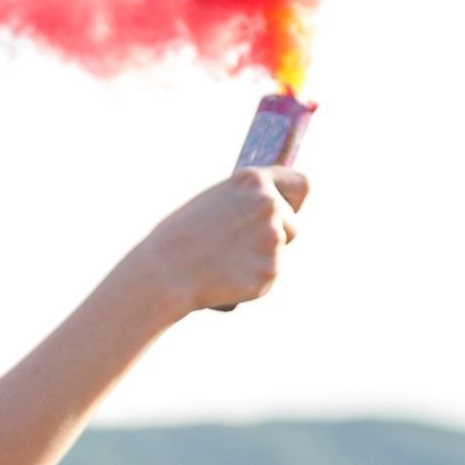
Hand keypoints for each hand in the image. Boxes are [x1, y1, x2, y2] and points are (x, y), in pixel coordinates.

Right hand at [127, 164, 307, 316]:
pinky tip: (223, 280)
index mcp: (252, 181)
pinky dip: (250, 283)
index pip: (301, 184)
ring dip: (258, 260)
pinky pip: (267, 277)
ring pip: (278, 253)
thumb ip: (243, 206)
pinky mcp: (271, 270)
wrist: (164, 274)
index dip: (294, 201)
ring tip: (221, 264)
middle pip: (292, 226)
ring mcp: (272, 237)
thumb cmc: (177, 241)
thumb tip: (263, 220)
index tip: (287, 213)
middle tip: (237, 251)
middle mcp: (269, 204)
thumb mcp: (211, 206)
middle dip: (273, 240)